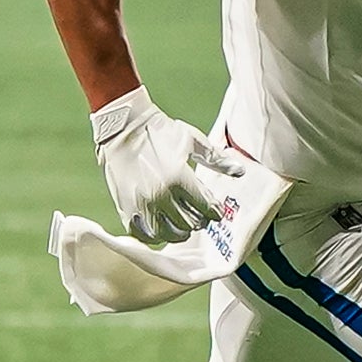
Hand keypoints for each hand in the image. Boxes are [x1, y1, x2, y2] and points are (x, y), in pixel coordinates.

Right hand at [90, 86, 241, 243]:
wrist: (122, 126)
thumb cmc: (159, 130)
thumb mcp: (192, 140)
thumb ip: (216, 159)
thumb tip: (240, 171)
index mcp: (180, 179)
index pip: (207, 208)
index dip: (214, 212)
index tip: (215, 210)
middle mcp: (161, 195)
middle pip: (189, 224)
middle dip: (198, 221)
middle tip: (199, 216)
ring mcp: (142, 204)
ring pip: (167, 234)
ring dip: (178, 232)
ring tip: (181, 225)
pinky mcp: (126, 207)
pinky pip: (143, 234)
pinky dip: (154, 235)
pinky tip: (159, 228)